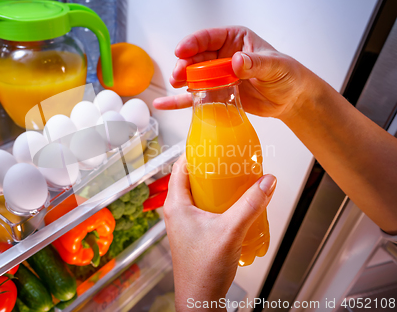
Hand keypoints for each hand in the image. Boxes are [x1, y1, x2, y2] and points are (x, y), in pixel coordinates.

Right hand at [154, 26, 320, 120]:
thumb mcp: (275, 66)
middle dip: (184, 64)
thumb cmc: (287, 75)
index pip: (209, 37)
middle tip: (178, 75)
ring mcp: (218, 76)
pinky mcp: (216, 94)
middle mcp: (222, 56)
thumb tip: (236, 61)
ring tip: (175, 85)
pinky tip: (164, 103)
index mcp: (234, 40)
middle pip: (196, 57)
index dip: (193, 43)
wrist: (291, 99)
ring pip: (193, 75)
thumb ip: (256, 63)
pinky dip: (180, 100)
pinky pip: (195, 96)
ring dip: (181, 79)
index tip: (181, 50)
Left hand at [164, 156, 275, 310]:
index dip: (195, 153)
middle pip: (190, 180)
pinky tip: (234, 206)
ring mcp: (184, 224)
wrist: (201, 299)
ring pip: (198, 196)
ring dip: (215, 187)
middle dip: (210, 170)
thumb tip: (266, 182)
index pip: (180, 167)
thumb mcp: (231, 230)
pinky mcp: (193, 233)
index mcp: (176, 205)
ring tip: (234, 181)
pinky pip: (204, 210)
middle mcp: (177, 212)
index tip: (212, 146)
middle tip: (229, 162)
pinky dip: (217, 203)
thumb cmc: (204, 270)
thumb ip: (250, 205)